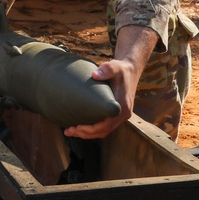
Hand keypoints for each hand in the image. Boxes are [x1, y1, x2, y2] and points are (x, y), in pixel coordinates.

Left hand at [63, 24, 156, 138]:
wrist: (130, 70)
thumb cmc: (121, 69)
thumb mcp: (115, 66)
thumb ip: (107, 69)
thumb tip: (95, 75)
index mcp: (122, 106)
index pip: (107, 124)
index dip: (92, 129)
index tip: (77, 127)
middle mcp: (123, 114)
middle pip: (104, 131)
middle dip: (86, 133)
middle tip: (68, 131)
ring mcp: (120, 115)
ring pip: (104, 131)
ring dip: (87, 133)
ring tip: (70, 131)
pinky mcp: (116, 114)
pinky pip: (104, 126)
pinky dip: (92, 129)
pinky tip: (80, 126)